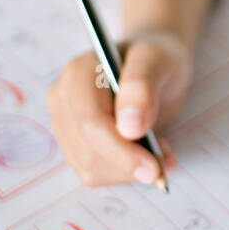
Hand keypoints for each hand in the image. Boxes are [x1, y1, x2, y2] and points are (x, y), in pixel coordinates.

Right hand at [46, 28, 191, 186]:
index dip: (120, 149)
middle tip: (165, 164)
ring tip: (161, 154)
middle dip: (128, 164)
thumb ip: (141, 87)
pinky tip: (146, 157)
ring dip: (128, 170)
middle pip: (87, 150)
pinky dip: (124, 172)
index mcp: (78, 74)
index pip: (90, 122)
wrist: (152, 64)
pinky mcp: (74, 144)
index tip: (153, 167)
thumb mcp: (157, 61)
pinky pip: (95, 172)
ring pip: (90, 168)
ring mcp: (65, 124)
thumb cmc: (155, 57)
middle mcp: (63, 100)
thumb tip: (130, 128)